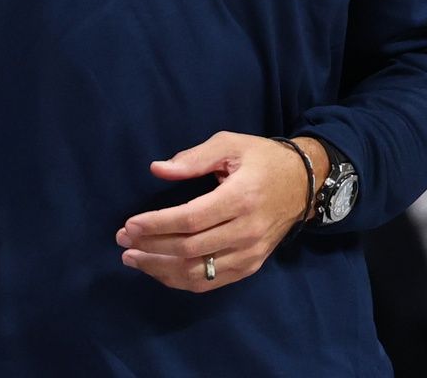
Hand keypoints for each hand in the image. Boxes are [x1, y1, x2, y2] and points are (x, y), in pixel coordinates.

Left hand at [116, 131, 323, 292]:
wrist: (303, 183)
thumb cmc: (262, 159)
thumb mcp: (230, 144)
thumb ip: (193, 158)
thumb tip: (158, 169)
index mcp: (241, 197)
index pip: (190, 220)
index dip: (157, 225)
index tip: (129, 224)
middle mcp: (247, 231)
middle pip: (189, 249)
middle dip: (150, 246)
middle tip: (122, 239)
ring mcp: (250, 253)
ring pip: (197, 272)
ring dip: (160, 268)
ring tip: (132, 258)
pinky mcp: (251, 266)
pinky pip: (211, 282)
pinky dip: (180, 280)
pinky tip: (158, 270)